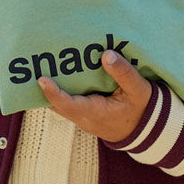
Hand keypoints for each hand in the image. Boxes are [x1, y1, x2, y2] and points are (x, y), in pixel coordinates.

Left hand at [38, 50, 152, 142]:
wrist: (148, 129)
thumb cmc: (143, 107)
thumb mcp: (139, 89)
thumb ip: (124, 72)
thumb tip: (106, 54)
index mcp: (97, 113)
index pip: (69, 105)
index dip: (53, 93)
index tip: (42, 79)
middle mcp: (85, 118)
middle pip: (57, 104)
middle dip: (44, 88)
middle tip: (35, 63)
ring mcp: (82, 118)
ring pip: (60, 104)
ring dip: (51, 88)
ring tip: (43, 63)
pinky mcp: (84, 114)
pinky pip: (67, 102)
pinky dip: (61, 90)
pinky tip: (60, 72)